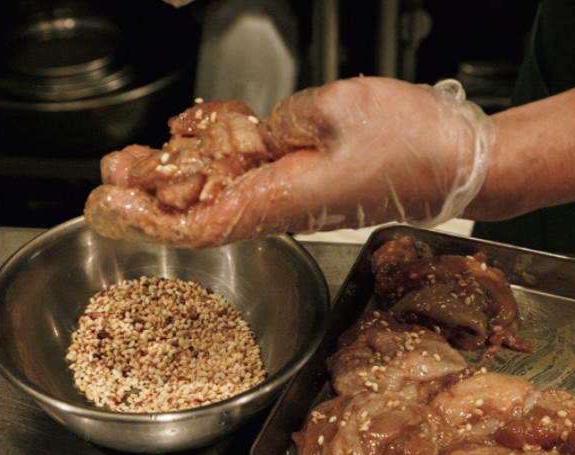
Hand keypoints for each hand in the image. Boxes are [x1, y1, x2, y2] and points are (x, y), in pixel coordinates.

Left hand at [85, 76, 492, 247]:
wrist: (462, 164)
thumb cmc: (414, 144)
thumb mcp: (338, 110)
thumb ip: (281, 124)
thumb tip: (256, 137)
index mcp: (285, 201)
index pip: (202, 224)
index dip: (152, 219)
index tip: (113, 207)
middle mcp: (285, 210)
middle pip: (202, 213)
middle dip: (151, 194)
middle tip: (113, 171)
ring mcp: (296, 200)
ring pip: (223, 196)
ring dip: (178, 177)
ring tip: (138, 156)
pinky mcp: (308, 187)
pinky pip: (253, 181)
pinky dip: (220, 162)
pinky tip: (202, 137)